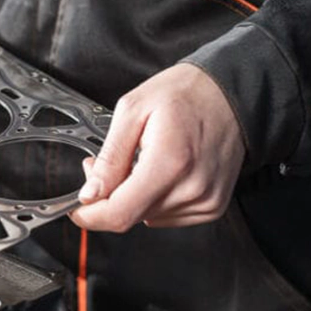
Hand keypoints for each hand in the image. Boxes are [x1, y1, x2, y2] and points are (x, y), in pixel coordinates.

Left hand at [69, 63, 245, 231]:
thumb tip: (90, 194)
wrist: (232, 93)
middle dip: (109, 196)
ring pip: (147, 217)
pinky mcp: (212, 206)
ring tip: (141, 162)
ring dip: (134, 197)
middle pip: (131, 215)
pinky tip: (163, 172)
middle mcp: (192, 187)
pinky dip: (156, 199)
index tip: (78, 209)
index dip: (91, 216)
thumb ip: (110, 158)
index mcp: (170, 162)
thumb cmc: (186, 94)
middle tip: (109, 165)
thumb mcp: (133, 111)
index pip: (121, 213)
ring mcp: (206, 200)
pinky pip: (168, 216)